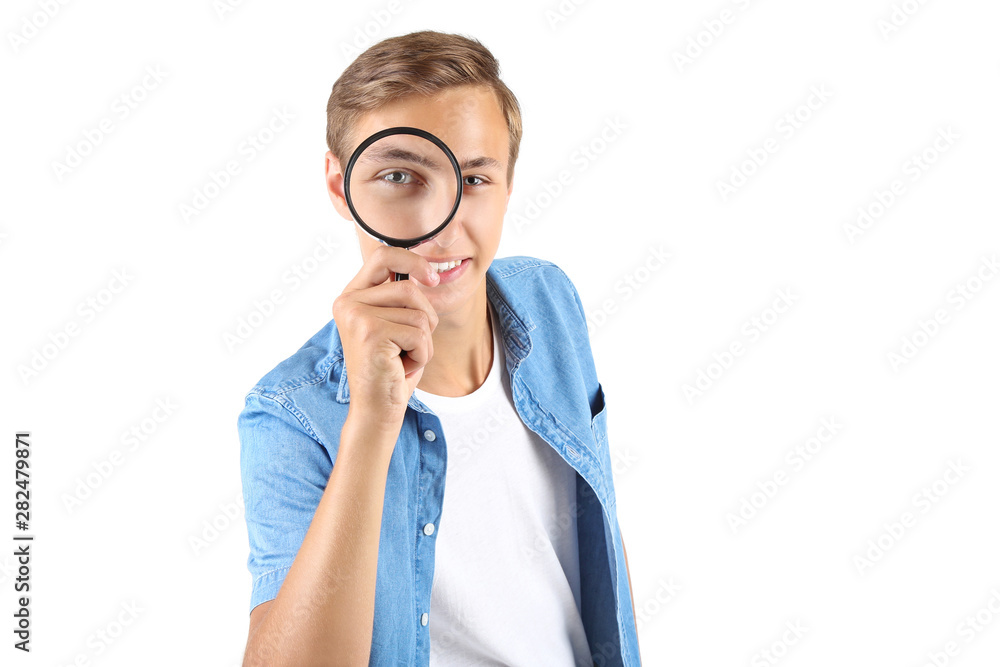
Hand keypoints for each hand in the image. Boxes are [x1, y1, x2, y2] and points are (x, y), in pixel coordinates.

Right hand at [332, 245, 440, 437]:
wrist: (377, 409)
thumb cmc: (391, 368)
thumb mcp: (395, 324)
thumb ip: (400, 297)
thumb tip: (426, 270)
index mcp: (352, 296)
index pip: (383, 255)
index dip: (413, 260)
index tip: (432, 278)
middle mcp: (348, 302)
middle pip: (409, 288)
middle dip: (424, 318)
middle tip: (410, 344)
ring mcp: (357, 316)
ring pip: (418, 314)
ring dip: (423, 341)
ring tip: (403, 357)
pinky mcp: (371, 333)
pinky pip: (419, 334)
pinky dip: (422, 354)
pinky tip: (402, 366)